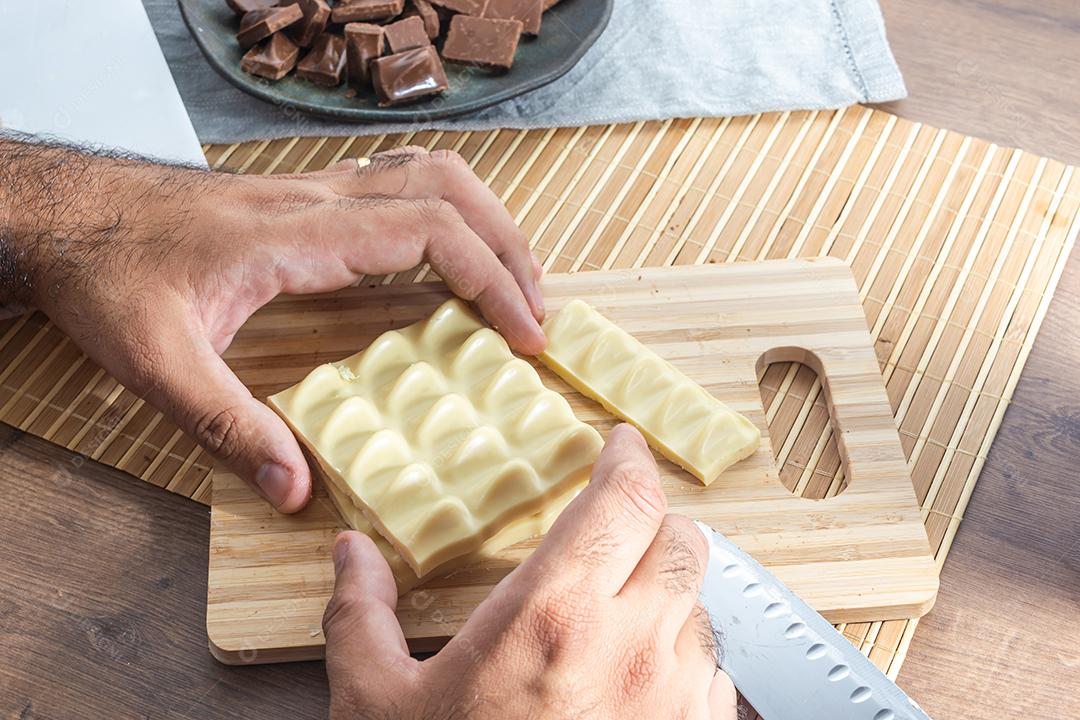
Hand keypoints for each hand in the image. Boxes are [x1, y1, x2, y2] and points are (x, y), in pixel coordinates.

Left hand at [0, 140, 544, 511]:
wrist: (67, 216)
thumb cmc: (107, 277)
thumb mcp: (157, 363)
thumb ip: (227, 426)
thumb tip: (293, 488)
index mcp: (296, 235)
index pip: (428, 231)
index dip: (492, 279)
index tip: (526, 335)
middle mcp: (317, 199)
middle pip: (449, 190)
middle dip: (509, 248)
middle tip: (537, 314)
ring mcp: (313, 190)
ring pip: (430, 171)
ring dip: (485, 219)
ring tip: (513, 281)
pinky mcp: (306, 197)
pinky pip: (400, 182)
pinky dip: (447, 211)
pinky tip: (448, 254)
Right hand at [322, 424, 736, 718]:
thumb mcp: (375, 702)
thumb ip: (360, 613)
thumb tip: (351, 553)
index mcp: (552, 614)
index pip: (624, 497)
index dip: (628, 458)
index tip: (619, 444)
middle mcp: (631, 645)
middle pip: (683, 537)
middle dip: (653, 519)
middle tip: (616, 524)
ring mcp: (674, 699)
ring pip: (704, 604)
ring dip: (670, 590)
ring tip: (619, 608)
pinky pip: (714, 673)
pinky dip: (686, 654)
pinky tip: (639, 674)